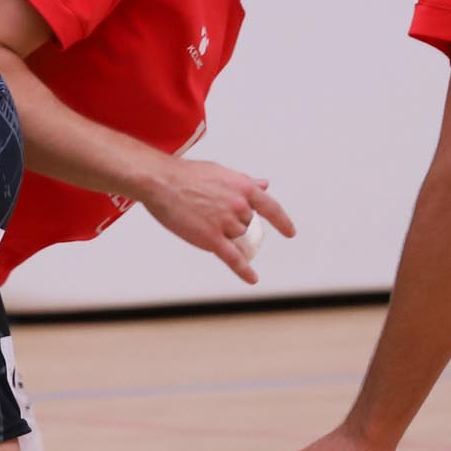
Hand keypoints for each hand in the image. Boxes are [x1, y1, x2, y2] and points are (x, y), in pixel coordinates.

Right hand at [143, 158, 295, 285]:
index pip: (271, 208)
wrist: (161, 182)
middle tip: (210, 213)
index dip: (282, 222)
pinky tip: (252, 278)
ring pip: (237, 238)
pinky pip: (233, 258)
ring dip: (224, 235)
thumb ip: (244, 181)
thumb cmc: (187, 175)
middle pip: (247, 225)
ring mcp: (226, 222)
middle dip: (233, 223)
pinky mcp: (211, 238)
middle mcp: (239, 205)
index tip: (289, 232)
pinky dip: (244, 270)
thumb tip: (264, 184)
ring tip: (201, 220)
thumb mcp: (221, 172)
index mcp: (244, 187)